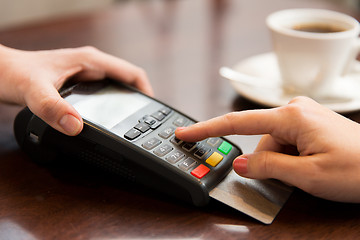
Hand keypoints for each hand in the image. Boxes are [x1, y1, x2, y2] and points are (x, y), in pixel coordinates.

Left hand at [0, 45, 152, 135]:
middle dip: (139, 99)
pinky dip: (112, 104)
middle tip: (143, 122)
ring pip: (116, 85)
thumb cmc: (14, 73)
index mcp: (90, 61)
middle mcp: (91, 65)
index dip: (147, 91)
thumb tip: (76, 127)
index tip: (153, 110)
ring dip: (126, 101)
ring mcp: (85, 73)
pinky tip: (107, 118)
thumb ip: (53, 109)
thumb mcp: (34, 92)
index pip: (131, 73)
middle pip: (127, 80)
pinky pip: (104, 91)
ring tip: (131, 122)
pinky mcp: (78, 82)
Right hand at [175, 96, 359, 202]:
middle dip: (267, 164)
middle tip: (291, 179)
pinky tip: (309, 167)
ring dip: (281, 164)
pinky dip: (289, 160)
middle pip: (259, 141)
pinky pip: (285, 143)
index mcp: (291, 116)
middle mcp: (294, 110)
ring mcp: (302, 116)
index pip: (236, 123)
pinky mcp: (307, 124)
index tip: (185, 133)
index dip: (206, 129)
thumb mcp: (307, 176)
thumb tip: (239, 163)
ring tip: (309, 174)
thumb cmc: (358, 169)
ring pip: (272, 146)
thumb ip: (267, 167)